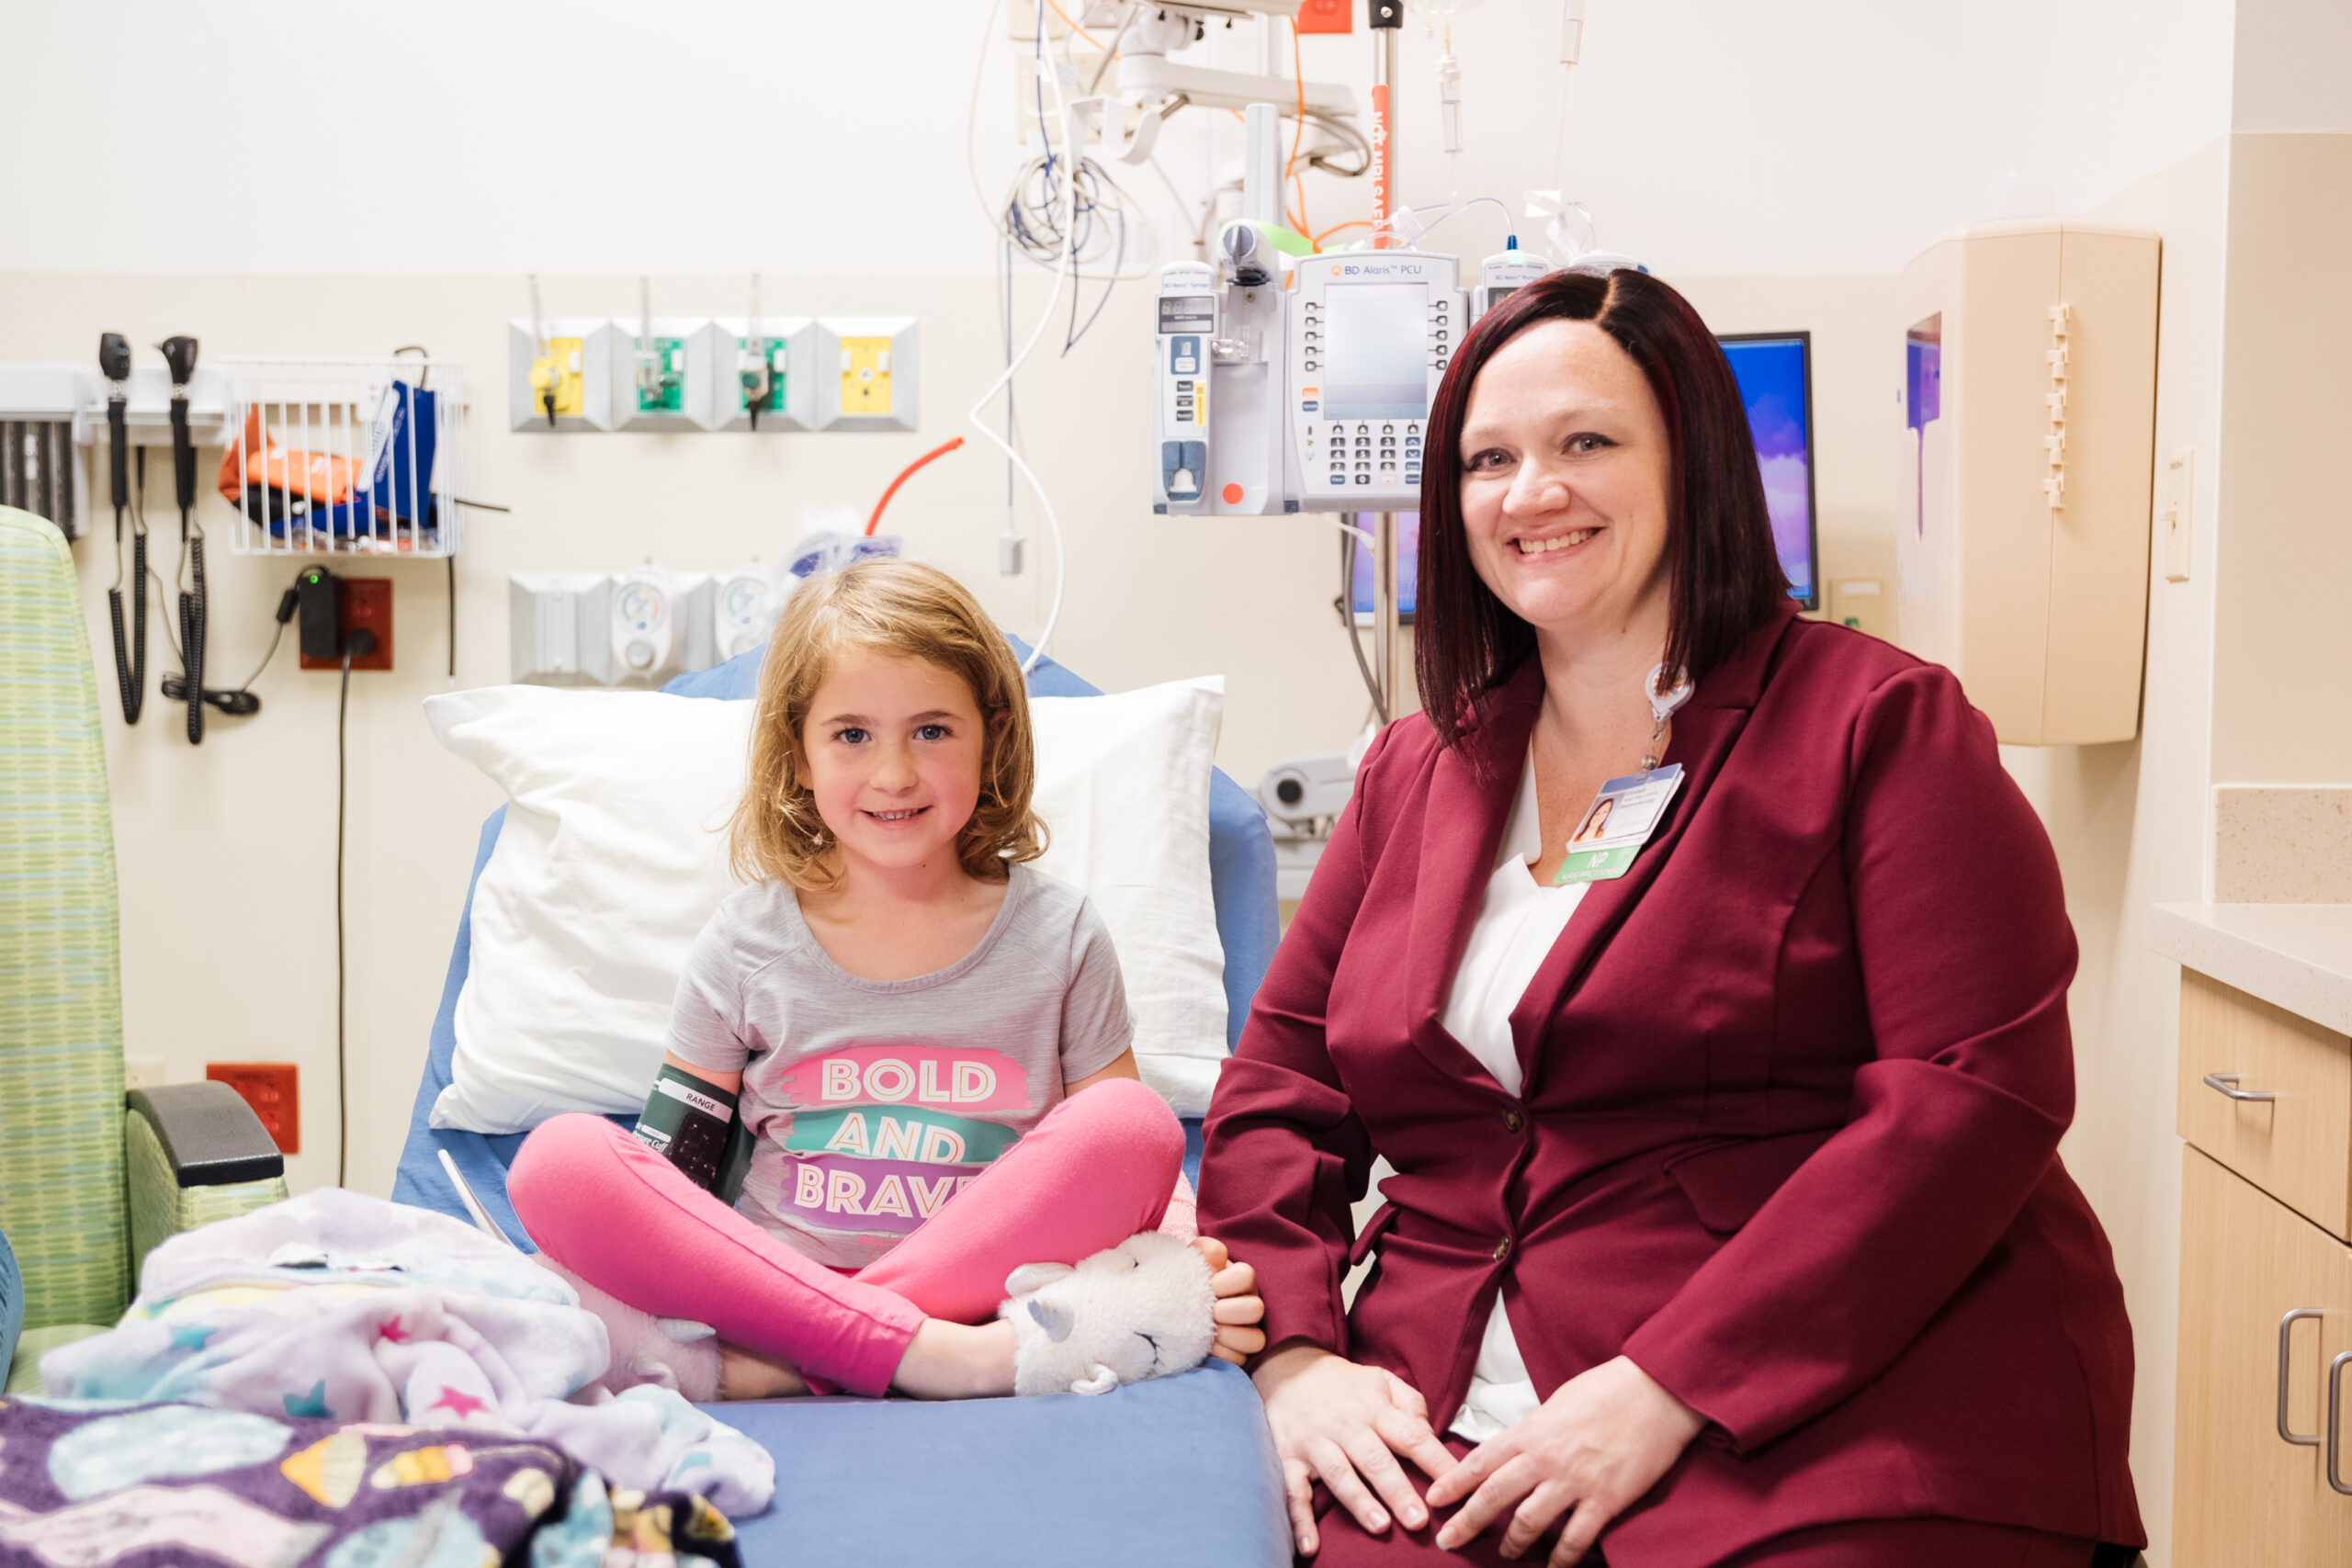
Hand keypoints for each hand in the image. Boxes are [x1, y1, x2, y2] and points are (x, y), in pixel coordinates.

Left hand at [1191, 1237, 1267, 1365]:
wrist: (1171, 1305)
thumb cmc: (1183, 1280)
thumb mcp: (1189, 1261)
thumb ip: (1203, 1251)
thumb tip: (1217, 1255)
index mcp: (1238, 1279)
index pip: (1246, 1275)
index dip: (1227, 1282)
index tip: (1210, 1284)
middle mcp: (1248, 1304)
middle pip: (1256, 1309)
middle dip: (1229, 1311)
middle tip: (1210, 1311)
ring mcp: (1246, 1330)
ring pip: (1256, 1340)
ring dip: (1229, 1336)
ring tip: (1210, 1332)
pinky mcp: (1237, 1353)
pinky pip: (1240, 1360)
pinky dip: (1222, 1354)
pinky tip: (1207, 1347)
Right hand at [1253, 1340, 1455, 1555]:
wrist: (1288, 1369)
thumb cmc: (1344, 1384)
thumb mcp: (1381, 1380)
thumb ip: (1411, 1404)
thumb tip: (1429, 1433)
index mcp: (1373, 1410)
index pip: (1411, 1436)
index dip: (1436, 1461)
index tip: (1458, 1485)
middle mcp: (1346, 1427)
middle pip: (1375, 1460)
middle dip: (1397, 1491)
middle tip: (1419, 1521)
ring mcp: (1315, 1443)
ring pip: (1339, 1475)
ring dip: (1358, 1502)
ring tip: (1380, 1526)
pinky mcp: (1289, 1458)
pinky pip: (1293, 1491)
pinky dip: (1299, 1519)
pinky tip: (1309, 1545)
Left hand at [1424, 1355, 1703, 1563]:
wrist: (1655, 1392)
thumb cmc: (1607, 1390)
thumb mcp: (1557, 1403)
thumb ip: (1533, 1430)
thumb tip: (1517, 1450)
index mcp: (1531, 1430)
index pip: (1480, 1461)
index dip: (1452, 1484)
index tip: (1434, 1500)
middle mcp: (1545, 1458)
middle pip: (1494, 1497)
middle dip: (1467, 1522)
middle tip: (1447, 1541)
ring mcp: (1574, 1482)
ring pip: (1529, 1523)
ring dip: (1512, 1543)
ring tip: (1505, 1553)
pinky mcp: (1605, 1500)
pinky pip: (1575, 1539)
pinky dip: (1561, 1558)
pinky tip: (1553, 1565)